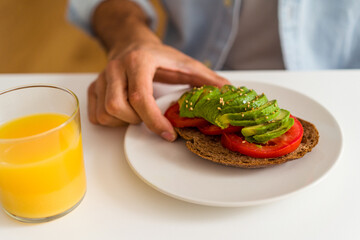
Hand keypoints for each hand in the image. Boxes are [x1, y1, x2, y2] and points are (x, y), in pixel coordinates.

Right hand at [88, 41, 229, 140]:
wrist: (131, 41)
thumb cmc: (157, 55)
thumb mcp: (184, 63)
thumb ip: (205, 77)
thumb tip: (228, 91)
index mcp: (139, 62)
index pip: (140, 97)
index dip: (154, 120)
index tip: (169, 134)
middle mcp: (116, 69)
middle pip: (118, 107)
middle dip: (139, 121)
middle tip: (151, 117)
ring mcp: (102, 78)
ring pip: (106, 113)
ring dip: (124, 122)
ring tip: (138, 114)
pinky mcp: (94, 87)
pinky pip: (95, 115)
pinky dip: (111, 122)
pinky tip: (125, 114)